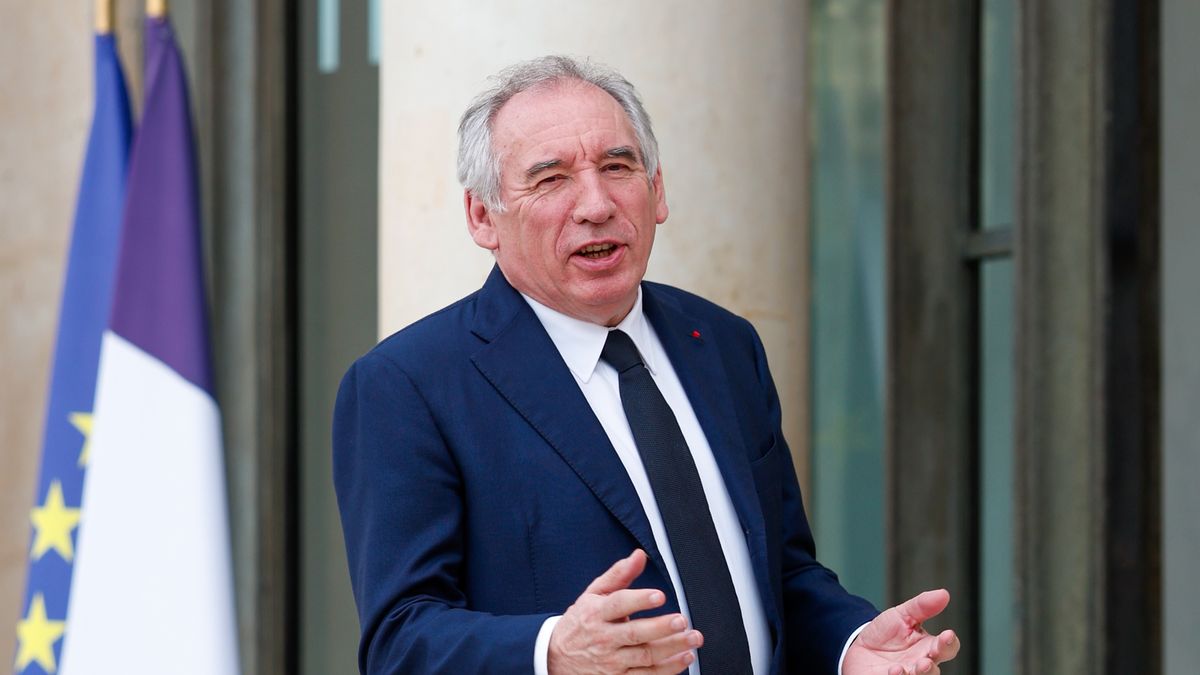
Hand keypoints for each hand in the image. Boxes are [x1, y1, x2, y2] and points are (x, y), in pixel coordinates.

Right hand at [548, 549, 701, 674]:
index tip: (659, 596)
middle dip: (662, 628)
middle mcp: (604, 638)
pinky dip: (666, 670)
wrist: (556, 657)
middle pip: (635, 634)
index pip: (619, 604)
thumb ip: (618, 574)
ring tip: (691, 641)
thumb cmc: (581, 622)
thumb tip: (639, 556)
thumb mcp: (593, 594)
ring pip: (645, 658)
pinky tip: (682, 659)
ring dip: (671, 650)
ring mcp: (611, 662)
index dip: (640, 600)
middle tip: (682, 621)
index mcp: (597, 613)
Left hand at [842, 589, 960, 674]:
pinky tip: (892, 671)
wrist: (859, 647)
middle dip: (930, 668)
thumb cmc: (886, 634)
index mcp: (928, 648)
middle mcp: (920, 665)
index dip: (949, 643)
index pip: (947, 647)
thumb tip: (943, 594)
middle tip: (925, 661)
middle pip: (933, 671)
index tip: (947, 635)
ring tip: (904, 668)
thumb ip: (922, 606)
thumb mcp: (902, 615)